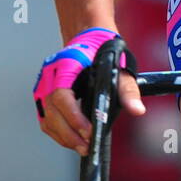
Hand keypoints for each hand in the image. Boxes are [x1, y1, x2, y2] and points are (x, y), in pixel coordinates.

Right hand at [34, 28, 144, 156]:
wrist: (88, 34)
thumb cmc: (101, 46)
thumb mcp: (119, 64)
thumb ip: (127, 88)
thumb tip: (137, 109)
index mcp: (65, 65)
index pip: (61, 95)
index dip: (73, 117)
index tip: (88, 131)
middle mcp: (50, 75)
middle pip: (51, 111)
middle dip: (69, 133)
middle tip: (87, 145)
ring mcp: (44, 84)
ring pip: (46, 117)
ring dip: (63, 136)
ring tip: (82, 146)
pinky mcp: (44, 93)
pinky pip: (46, 117)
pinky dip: (57, 131)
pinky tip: (72, 137)